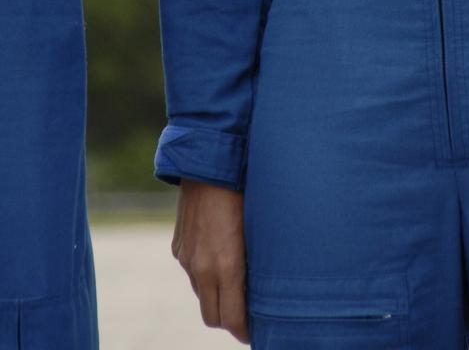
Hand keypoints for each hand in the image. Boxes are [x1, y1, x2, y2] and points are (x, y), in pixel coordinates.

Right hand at [172, 180, 248, 342]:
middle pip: (213, 317)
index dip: (245, 331)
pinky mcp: (178, 248)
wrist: (207, 164)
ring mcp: (187, 259)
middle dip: (229, 321)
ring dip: (216, 297)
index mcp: (226, 266)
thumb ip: (254, 260)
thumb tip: (262, 284)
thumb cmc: (244, 192)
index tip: (255, 332)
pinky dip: (204, 275)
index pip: (232, 319)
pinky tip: (217, 258)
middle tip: (246, 315)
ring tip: (234, 286)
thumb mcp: (257, 228)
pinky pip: (191, 273)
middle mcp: (202, 268)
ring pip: (201, 295)